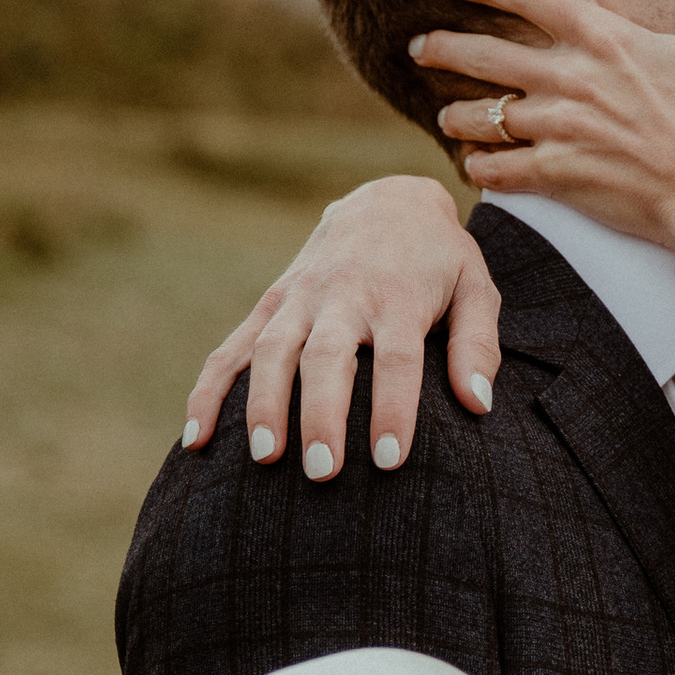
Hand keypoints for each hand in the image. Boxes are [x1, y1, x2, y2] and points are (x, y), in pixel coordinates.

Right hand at [180, 177, 504, 475]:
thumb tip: (479, 404)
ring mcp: (298, 298)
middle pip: (326, 356)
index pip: (396, 359)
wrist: (387, 201)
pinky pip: (231, 349)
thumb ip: (478, 345)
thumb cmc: (438, 261)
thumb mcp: (476, 288)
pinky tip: (196, 441)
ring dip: (263, 405)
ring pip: (272, 350)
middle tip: (323, 472)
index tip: (389, 461)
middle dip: (321, 415)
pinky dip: (209, 392)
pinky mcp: (269, 304)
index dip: (392, 409)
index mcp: (398, 295)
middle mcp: (343, 295)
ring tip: (265, 458)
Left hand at [411, 0, 674, 239]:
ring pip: (484, 116)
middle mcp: (572, 79)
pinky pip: (497, 169)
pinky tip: (474, 167)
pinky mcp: (558, 177)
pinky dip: (480, 167)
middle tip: (419, 48)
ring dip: (457, 114)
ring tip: (444, 115)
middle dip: (443, 49)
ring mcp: (560, 129)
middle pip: (485, 54)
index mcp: (606, 39)